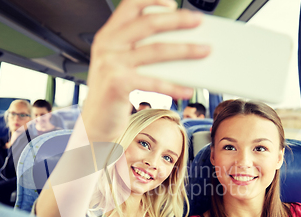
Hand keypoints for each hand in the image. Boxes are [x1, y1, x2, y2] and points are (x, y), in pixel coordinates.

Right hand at [82, 0, 209, 141]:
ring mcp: (110, 63)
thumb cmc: (112, 92)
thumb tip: (179, 42)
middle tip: (199, 21)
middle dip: (177, 20)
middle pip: (148, 23)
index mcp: (108, 35)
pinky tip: (188, 89)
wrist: (95, 121)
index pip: (130, 4)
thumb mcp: (120, 64)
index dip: (153, 0)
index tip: (173, 3)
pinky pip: (153, 82)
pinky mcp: (117, 84)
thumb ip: (140, 49)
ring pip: (156, 50)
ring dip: (185, 50)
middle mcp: (107, 45)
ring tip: (204, 50)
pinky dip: (174, 86)